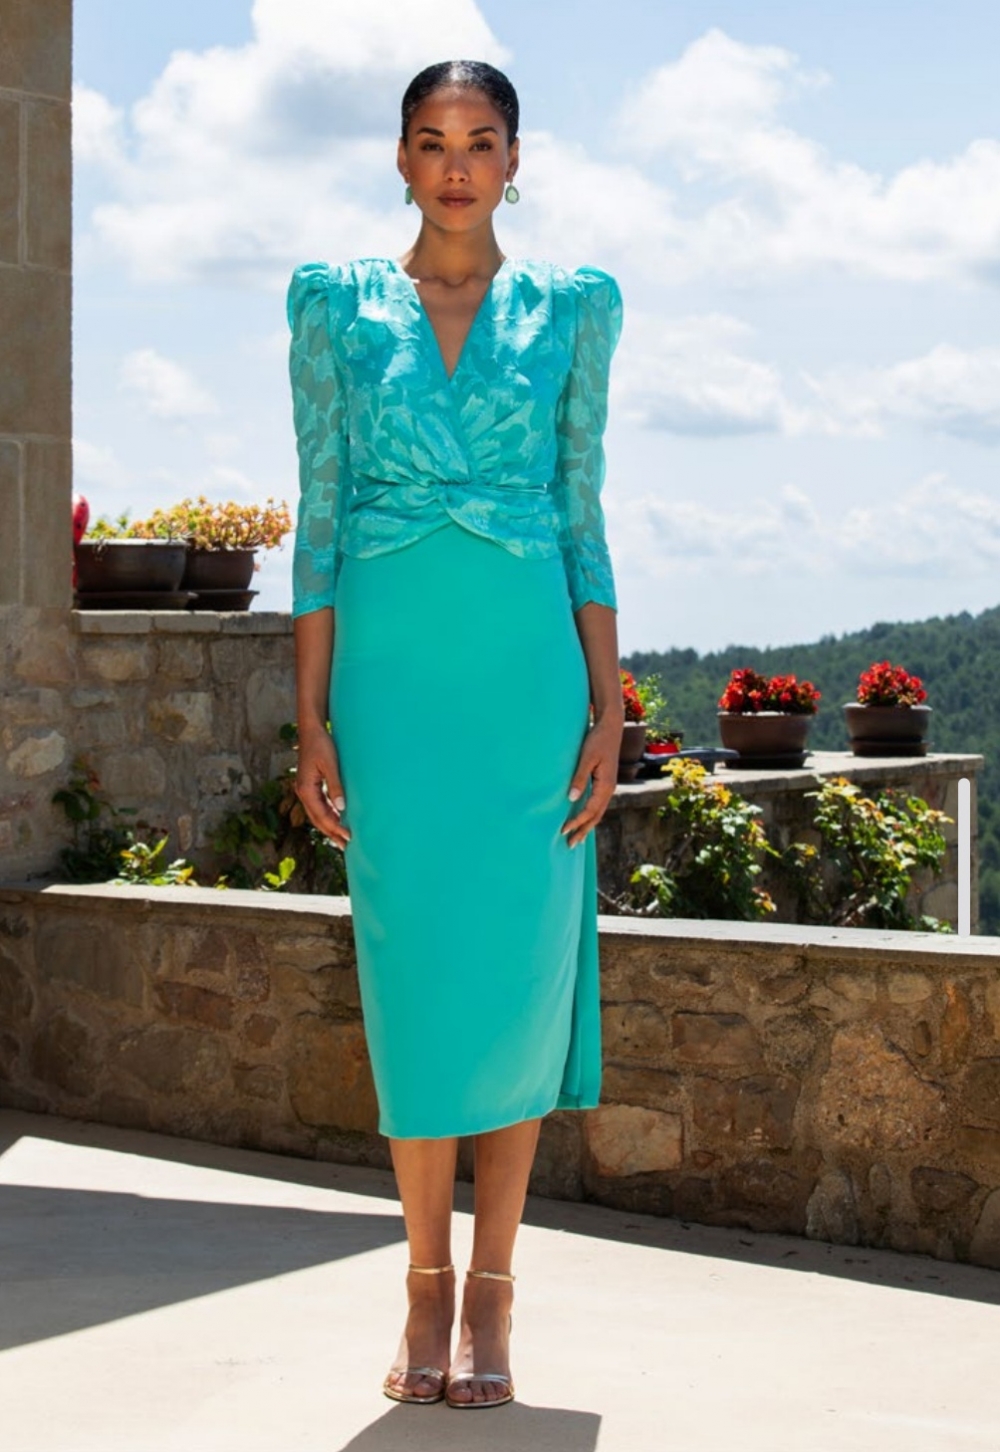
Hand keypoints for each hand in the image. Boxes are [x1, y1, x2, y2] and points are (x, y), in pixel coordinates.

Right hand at [295, 725, 350, 849]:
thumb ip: (335, 786)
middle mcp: (303, 792)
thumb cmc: (321, 744)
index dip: (335, 828)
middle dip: (331, 833)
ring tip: (342, 838)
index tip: (349, 837)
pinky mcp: (311, 785)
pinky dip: (328, 815)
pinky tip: (338, 819)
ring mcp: (306, 789)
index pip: (322, 815)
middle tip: (346, 847)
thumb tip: (341, 808)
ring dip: (330, 826)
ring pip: (317, 814)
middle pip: (317, 819)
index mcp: (306, 789)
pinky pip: (319, 806)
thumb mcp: (330, 764)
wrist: (311, 729)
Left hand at [561, 714, 622, 847]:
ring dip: (587, 825)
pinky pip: (597, 804)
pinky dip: (590, 815)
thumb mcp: (587, 758)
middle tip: (570, 845)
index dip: (576, 822)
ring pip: (598, 812)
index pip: (590, 810)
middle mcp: (609, 789)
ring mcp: (608, 786)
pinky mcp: (604, 782)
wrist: (610, 727)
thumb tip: (571, 799)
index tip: (563, 831)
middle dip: (583, 831)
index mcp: (606, 785)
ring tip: (576, 837)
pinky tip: (583, 818)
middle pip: (596, 816)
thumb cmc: (597, 740)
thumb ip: (579, 778)